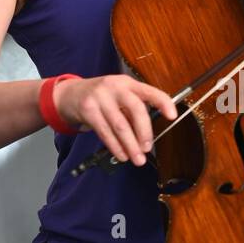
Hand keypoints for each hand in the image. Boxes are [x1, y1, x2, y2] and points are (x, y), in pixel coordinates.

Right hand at [54, 75, 177, 165]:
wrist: (71, 94)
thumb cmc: (103, 98)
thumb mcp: (119, 96)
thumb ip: (133, 110)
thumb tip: (147, 136)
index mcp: (128, 83)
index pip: (150, 91)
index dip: (163, 103)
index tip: (172, 116)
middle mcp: (115, 87)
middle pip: (136, 109)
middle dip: (144, 132)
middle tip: (147, 148)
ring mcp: (100, 98)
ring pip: (120, 125)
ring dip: (130, 145)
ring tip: (137, 159)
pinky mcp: (88, 110)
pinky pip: (105, 132)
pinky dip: (115, 146)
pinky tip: (122, 155)